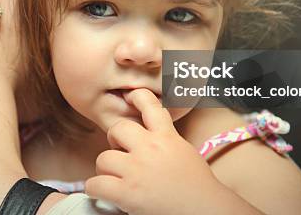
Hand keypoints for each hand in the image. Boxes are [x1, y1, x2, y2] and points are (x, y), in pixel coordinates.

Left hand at [85, 89, 261, 214]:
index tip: (129, 97)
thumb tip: (149, 135)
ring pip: (103, 158)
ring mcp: (137, 169)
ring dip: (105, 168)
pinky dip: (95, 188)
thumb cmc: (197, 185)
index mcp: (166, 137)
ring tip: (115, 177)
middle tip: (121, 153)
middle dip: (114, 140)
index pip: (150, 105)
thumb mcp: (184, 150)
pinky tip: (104, 192)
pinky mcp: (127, 192)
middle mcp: (150, 148)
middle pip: (117, 128)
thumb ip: (166, 139)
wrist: (205, 209)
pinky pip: (95, 183)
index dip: (137, 97)